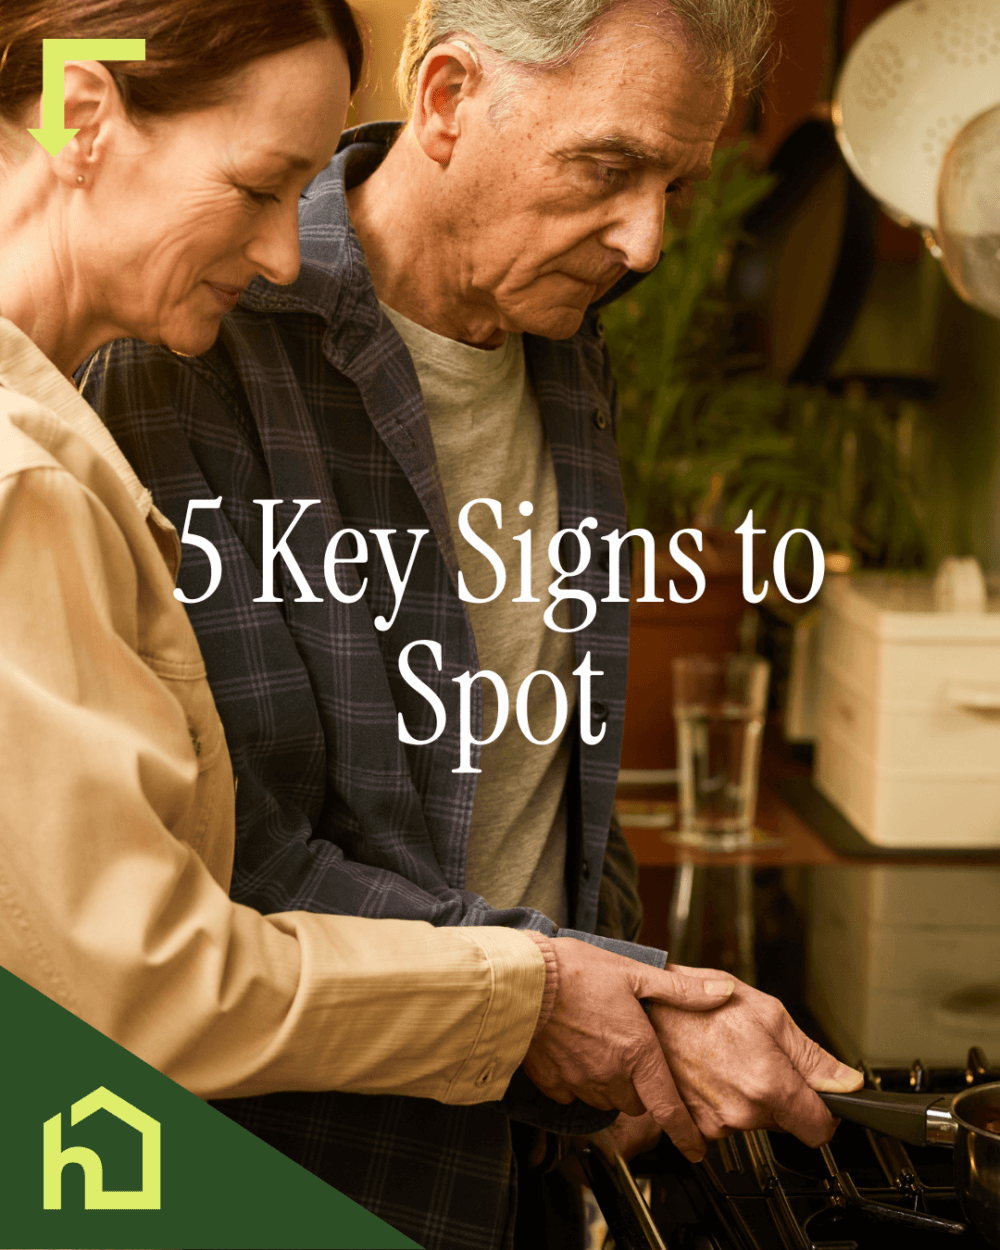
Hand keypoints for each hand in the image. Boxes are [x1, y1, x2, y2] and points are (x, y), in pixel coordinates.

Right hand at [522, 938, 734, 1160]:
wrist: (520, 981)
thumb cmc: (574, 972)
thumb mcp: (634, 973)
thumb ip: (680, 990)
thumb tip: (721, 992)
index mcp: (637, 1052)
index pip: (669, 1107)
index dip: (686, 1133)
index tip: (696, 1150)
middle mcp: (610, 1075)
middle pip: (635, 1101)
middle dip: (638, 1085)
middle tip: (629, 1051)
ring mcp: (579, 1082)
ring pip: (604, 1098)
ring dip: (608, 1082)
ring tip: (598, 1043)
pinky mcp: (551, 1082)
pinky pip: (572, 1093)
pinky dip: (576, 1079)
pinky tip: (571, 1049)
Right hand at [647, 965, 863, 1149]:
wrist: (649, 1009)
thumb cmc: (701, 1004)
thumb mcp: (768, 1014)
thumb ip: (812, 1056)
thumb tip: (847, 1083)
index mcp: (769, 1084)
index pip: (819, 1130)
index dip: (823, 1111)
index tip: (815, 1098)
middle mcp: (743, 1112)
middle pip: (783, 1121)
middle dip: (778, 1094)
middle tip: (754, 1056)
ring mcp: (715, 1123)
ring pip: (751, 1120)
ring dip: (745, 1096)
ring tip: (726, 1058)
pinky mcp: (693, 1125)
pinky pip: (722, 1121)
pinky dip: (720, 1101)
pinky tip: (710, 1072)